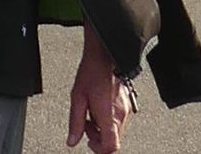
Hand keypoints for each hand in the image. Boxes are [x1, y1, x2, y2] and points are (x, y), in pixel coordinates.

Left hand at [67, 27, 132, 153]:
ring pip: (116, 131)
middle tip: (86, 123)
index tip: (90, 142)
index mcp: (108, 116)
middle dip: (98, 137)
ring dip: (102, 128)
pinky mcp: (128, 104)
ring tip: (90, 112)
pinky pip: (119, 120)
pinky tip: (99, 107)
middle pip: (113, 141)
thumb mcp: (77, 98)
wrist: (106, 56)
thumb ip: (75, 122)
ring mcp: (126, 110)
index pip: (111, 147)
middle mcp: (121, 115)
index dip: (99, 150)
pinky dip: (108, 120)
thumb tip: (72, 140)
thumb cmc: (92, 72)